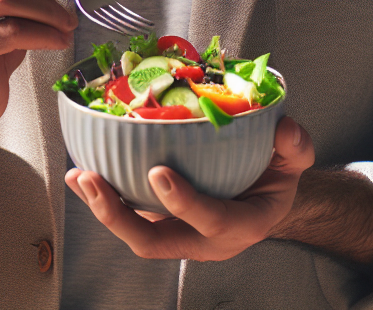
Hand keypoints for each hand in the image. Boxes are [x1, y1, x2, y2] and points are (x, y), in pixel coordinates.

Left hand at [65, 117, 314, 260]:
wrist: (262, 197)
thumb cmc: (273, 177)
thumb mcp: (293, 161)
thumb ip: (294, 146)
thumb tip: (284, 129)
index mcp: (241, 225)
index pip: (212, 221)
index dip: (185, 202)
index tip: (158, 172)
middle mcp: (203, 239)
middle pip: (155, 243)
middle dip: (119, 217)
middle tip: (93, 180)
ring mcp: (176, 233)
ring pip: (134, 233)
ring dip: (100, 207)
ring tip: (78, 176)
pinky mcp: (157, 221)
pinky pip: (126, 214)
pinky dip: (100, 195)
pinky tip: (79, 172)